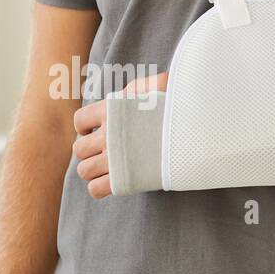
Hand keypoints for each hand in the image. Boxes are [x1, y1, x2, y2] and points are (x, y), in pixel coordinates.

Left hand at [72, 72, 167, 199]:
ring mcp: (114, 159)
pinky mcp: (123, 180)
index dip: (85, 127)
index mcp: (111, 112)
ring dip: (91, 170)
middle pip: (79, 148)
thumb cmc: (178, 105)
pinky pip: (96, 189)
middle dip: (88, 150)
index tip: (95, 130)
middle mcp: (108, 136)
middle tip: (104, 151)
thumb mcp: (157, 84)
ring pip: (84, 170)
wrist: (194, 129)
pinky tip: (112, 182)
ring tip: (107, 167)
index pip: (80, 120)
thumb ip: (138, 88)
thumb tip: (128, 94)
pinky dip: (99, 188)